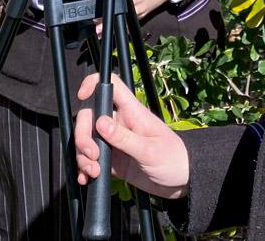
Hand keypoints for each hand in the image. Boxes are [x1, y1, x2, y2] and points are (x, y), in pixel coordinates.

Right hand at [75, 73, 189, 198]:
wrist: (182, 181)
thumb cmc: (173, 159)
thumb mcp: (149, 150)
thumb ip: (124, 138)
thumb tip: (100, 122)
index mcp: (132, 112)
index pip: (112, 86)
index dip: (94, 83)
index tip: (82, 97)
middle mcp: (120, 123)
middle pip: (90, 116)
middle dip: (83, 136)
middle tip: (92, 155)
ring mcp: (115, 141)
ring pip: (87, 139)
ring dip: (83, 156)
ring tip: (93, 171)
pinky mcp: (112, 159)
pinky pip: (91, 159)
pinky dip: (84, 168)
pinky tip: (87, 178)